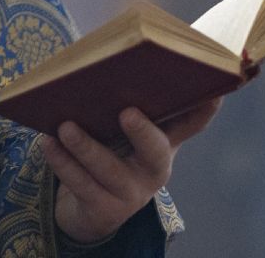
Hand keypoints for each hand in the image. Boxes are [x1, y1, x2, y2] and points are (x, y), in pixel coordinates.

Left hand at [45, 99, 219, 243]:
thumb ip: (121, 100)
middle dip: (143, 131)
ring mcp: (132, 192)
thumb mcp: (120, 128)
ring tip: (65, 127)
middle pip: (155, 150)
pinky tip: (48, 143)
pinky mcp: (106, 209)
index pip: (191, 122)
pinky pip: (81, 185)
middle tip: (127, 112)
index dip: (205, 107)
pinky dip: (62, 162)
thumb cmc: (109, 149)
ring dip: (86, 147)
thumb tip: (102, 54)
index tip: (215, 89)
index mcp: (163, 141)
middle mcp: (154, 168)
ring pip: (108, 169)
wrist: (90, 206)